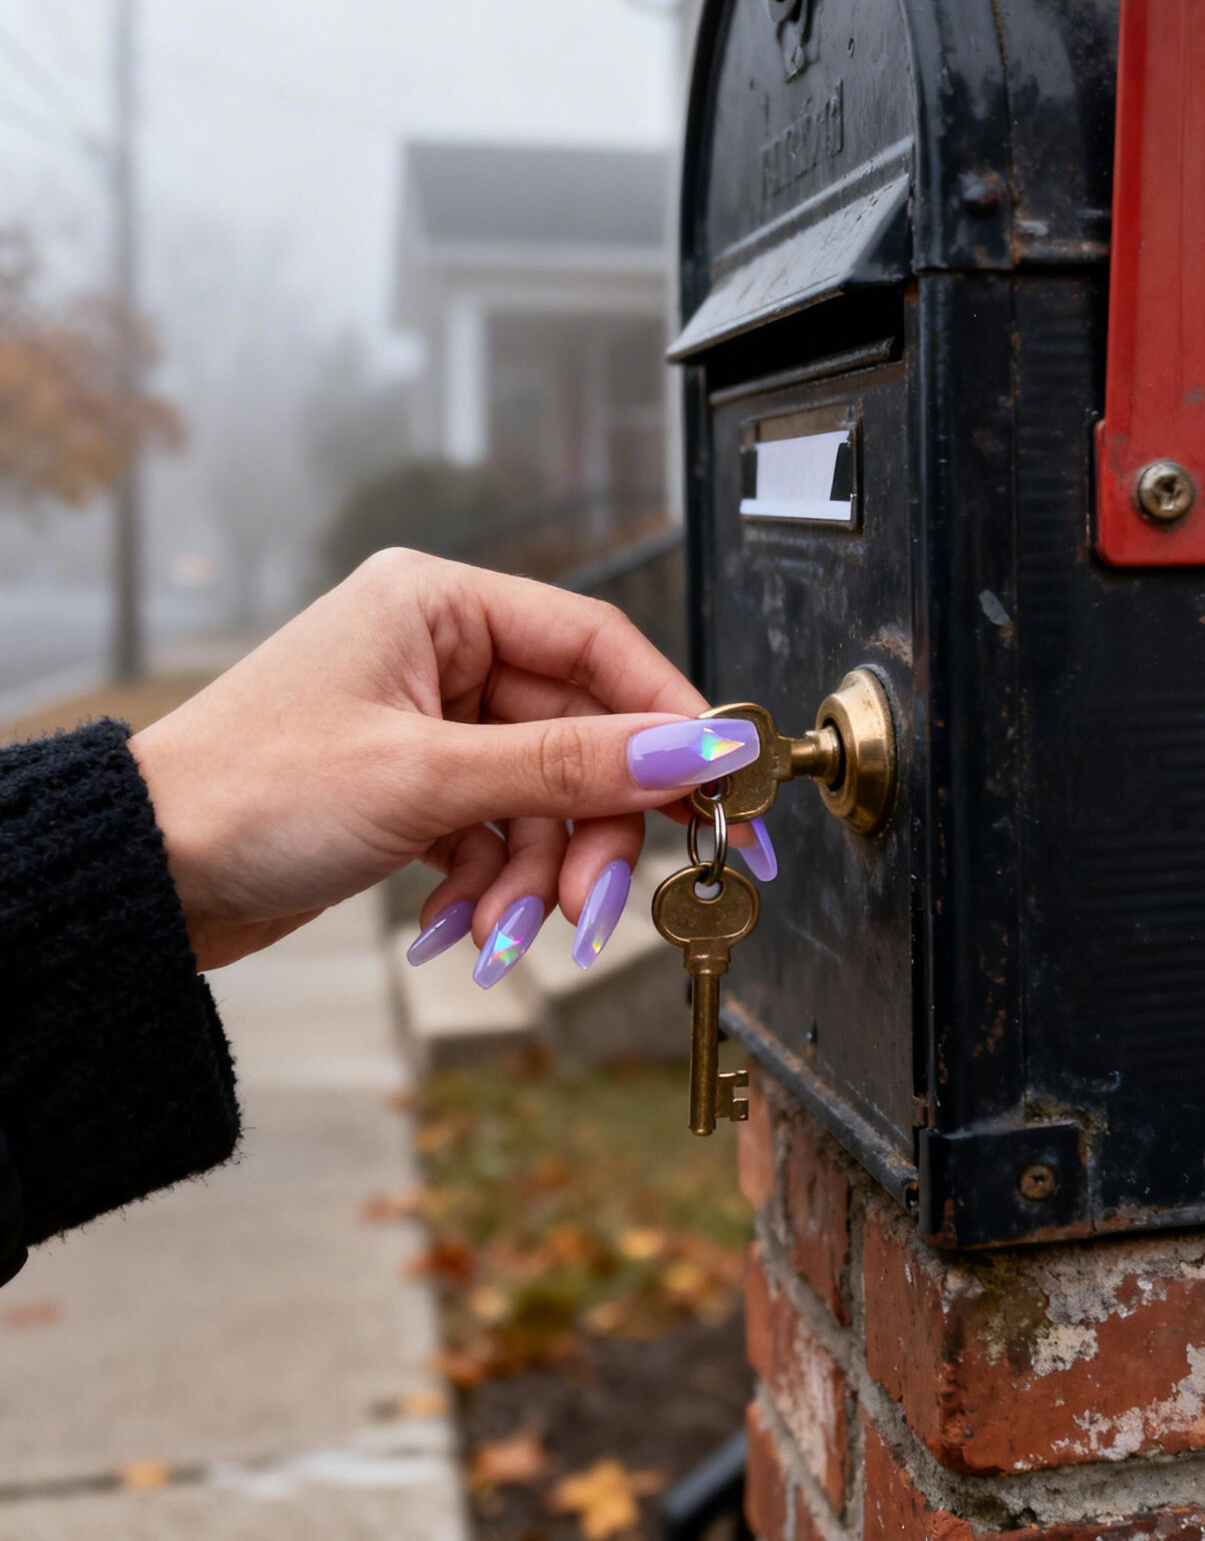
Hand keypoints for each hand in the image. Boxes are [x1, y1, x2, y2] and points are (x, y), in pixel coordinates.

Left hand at [129, 549, 758, 972]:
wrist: (142, 879)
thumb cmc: (249, 793)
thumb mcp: (429, 778)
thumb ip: (574, 765)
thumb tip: (698, 749)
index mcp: (438, 604)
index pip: (597, 646)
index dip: (670, 721)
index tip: (725, 790)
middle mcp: (437, 652)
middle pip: (576, 736)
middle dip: (589, 832)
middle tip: (595, 907)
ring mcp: (425, 723)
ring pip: (539, 798)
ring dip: (534, 877)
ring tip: (501, 935)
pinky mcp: (412, 787)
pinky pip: (494, 833)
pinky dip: (489, 887)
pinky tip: (455, 929)